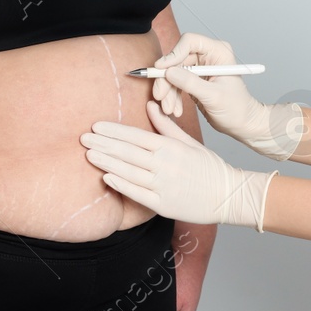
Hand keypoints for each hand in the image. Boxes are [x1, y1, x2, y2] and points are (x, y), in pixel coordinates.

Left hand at [83, 102, 276, 228]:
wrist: (228, 195)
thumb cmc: (209, 167)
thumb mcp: (189, 142)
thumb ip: (166, 125)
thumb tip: (149, 105)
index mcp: (170, 147)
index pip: (135, 136)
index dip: (113, 131)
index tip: (95, 127)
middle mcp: (164, 165)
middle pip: (127, 152)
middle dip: (103, 145)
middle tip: (82, 139)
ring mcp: (163, 185)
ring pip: (129, 172)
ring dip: (107, 163)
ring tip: (89, 155)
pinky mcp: (163, 205)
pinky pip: (137, 194)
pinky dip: (121, 185)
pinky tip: (106, 178)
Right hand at [153, 32, 303, 161]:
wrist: (242, 124)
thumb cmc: (237, 108)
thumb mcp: (214, 96)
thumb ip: (191, 83)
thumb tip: (168, 72)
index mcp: (218, 52)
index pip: (189, 42)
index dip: (173, 54)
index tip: (161, 69)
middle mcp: (207, 56)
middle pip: (177, 59)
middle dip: (166, 79)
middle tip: (160, 95)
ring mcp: (199, 68)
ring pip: (173, 73)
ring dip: (168, 91)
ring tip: (169, 109)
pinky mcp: (193, 80)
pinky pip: (175, 84)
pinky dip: (172, 96)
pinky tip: (175, 110)